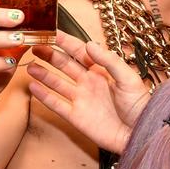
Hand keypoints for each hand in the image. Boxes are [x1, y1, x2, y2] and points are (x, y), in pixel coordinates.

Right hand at [28, 31, 147, 154]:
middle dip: (50, 55)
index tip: (51, 33)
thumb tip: (89, 44)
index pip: (80, 52)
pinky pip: (55, 104)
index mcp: (102, 71)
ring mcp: (80, 99)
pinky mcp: (74, 116)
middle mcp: (88, 83)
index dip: (66, 42)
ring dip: (43, 74)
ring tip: (29, 66)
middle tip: (35, 46)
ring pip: (56, 83)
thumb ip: (109, 61)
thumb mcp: (129, 79)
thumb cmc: (139, 106)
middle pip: (64, 65)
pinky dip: (43, 95)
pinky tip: (32, 87)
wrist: (140, 135)